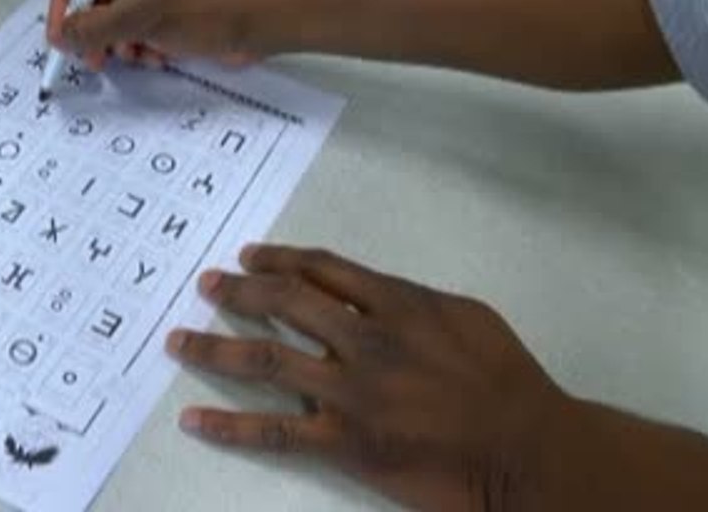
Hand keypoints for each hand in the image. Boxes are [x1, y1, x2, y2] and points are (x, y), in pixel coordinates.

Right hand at [48, 0, 274, 70]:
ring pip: (109, 13)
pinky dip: (136, 43)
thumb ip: (94, 27)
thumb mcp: (143, 17)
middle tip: (95, 59)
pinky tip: (155, 55)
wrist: (261, 22)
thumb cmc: (209, 6)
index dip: (62, 0)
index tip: (63, 36)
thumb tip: (61, 35)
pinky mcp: (162, 0)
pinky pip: (131, 24)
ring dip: (117, 41)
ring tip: (136, 56)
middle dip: (93, 28)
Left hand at [167, 244, 571, 510]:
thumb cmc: (507, 381)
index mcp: (397, 303)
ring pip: (267, 362)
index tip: (248, 257)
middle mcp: (366, 340)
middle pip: (285, 304)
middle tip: (206, 285)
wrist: (528, 450)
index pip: (323, 270)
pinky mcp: (345, 442)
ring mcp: (350, 393)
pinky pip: (275, 432)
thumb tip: (369, 293)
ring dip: (215, 349)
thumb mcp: (466, 318)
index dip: (279, 260)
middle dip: (239, 292)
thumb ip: (410, 302)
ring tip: (179, 340)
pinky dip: (229, 427)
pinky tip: (195, 421)